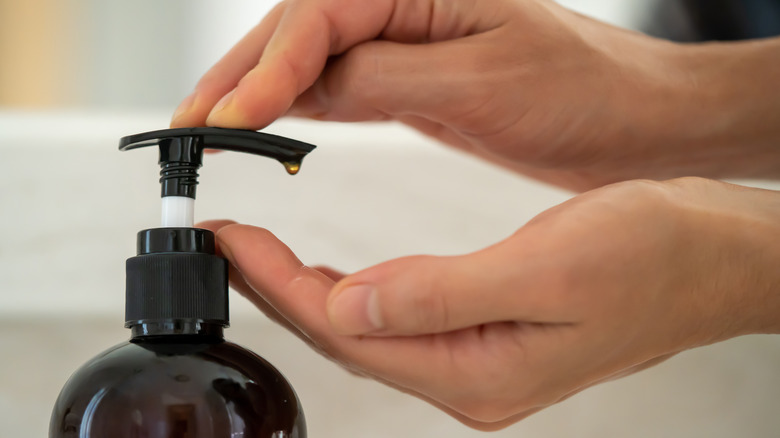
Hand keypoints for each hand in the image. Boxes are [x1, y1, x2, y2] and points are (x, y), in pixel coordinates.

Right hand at [171, 0, 779, 189]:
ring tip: (207, 132)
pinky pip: (336, 84)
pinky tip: (266, 126)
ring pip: (308, 58)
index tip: (230, 120)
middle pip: (297, 30)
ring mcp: (403, 38)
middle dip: (238, 79)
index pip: (319, 15)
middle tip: (188, 129)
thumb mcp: (482, 84)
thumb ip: (386, 78)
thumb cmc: (584, 90)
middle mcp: (404, 1)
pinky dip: (294, 107)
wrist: (632, 120)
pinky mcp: (407, 75)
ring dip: (255, 94)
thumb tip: (306, 86)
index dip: (267, 68)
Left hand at [200, 177, 779, 429]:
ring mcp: (479, 361)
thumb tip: (352, 303)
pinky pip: (400, 319)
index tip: (235, 243)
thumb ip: (442, 293)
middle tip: (231, 243)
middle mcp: (472, 378)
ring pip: (369, 330)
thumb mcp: (546, 270)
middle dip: (281, 289)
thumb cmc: (651, 258)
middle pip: (349, 338)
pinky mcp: (488, 335)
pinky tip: (336, 275)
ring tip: (264, 254)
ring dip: (311, 291)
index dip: (282, 286)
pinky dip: (356, 292)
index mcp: (481, 372)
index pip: (350, 333)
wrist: (710, 257)